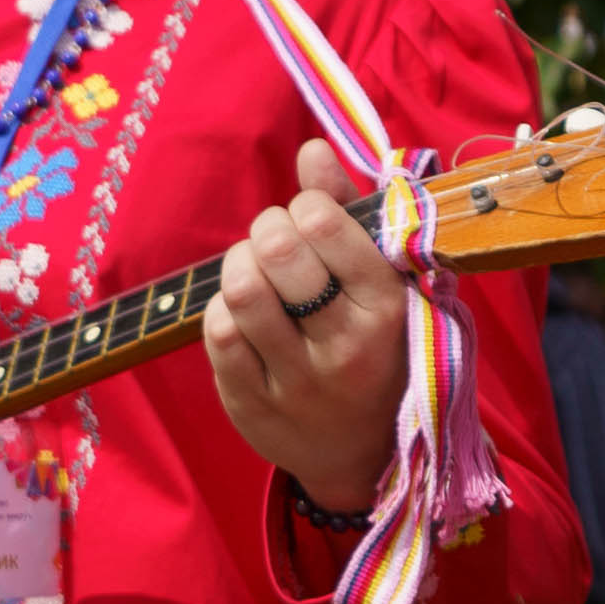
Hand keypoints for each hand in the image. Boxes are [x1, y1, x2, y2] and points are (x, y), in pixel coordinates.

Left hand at [201, 139, 414, 510]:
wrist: (366, 454)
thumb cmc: (378, 348)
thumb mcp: (383, 282)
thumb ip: (348, 211)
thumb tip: (311, 149)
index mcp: (386, 310)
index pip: (324, 224)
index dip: (305, 205)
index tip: (312, 218)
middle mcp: (344, 348)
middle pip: (278, 252)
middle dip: (268, 229)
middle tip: (276, 240)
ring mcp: (297, 383)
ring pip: (241, 291)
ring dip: (240, 265)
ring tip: (256, 271)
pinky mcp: (253, 406)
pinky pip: (218, 333)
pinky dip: (222, 307)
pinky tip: (242, 311)